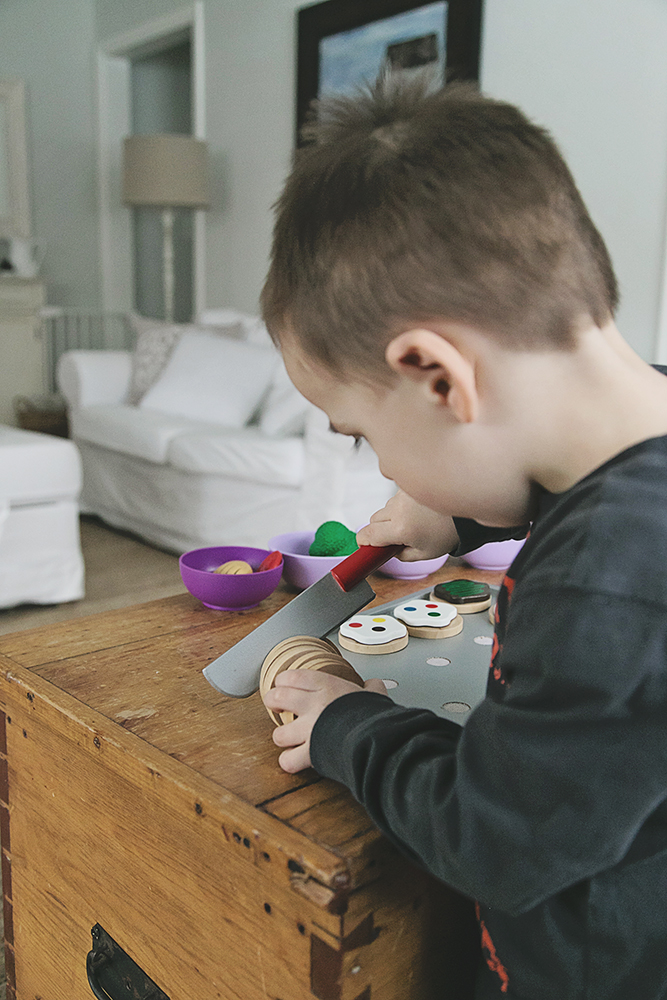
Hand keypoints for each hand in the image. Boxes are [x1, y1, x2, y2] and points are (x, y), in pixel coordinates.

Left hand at [263, 670, 386, 772]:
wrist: (377, 737)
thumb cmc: (374, 716)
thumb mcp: (374, 696)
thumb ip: (372, 689)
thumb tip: (375, 685)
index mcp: (326, 687)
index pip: (292, 677)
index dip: (283, 681)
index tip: (284, 684)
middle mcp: (312, 705)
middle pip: (277, 698)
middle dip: (273, 702)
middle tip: (277, 706)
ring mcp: (309, 730)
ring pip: (278, 733)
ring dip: (282, 736)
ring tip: (288, 736)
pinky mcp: (311, 753)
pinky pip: (288, 760)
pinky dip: (290, 762)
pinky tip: (296, 759)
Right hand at [356, 490, 458, 560]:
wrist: (467, 512)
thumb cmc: (449, 533)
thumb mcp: (424, 554)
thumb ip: (400, 555)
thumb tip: (386, 551)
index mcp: (400, 529)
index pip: (368, 535)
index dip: (364, 542)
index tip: (365, 545)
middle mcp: (399, 509)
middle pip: (374, 520)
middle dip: (380, 529)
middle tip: (395, 537)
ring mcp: (403, 494)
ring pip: (386, 508)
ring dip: (393, 516)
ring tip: (414, 522)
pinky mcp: (409, 485)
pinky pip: (398, 497)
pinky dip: (403, 505)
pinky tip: (418, 511)